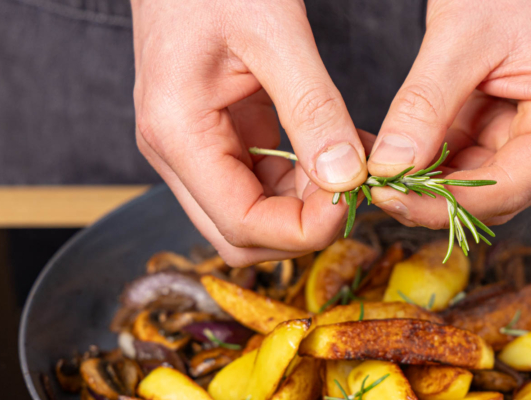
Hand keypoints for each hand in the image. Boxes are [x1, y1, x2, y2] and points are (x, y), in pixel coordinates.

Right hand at [131, 0, 367, 265]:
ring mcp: (194, 148)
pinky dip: (301, 178)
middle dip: (303, 226)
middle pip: (241, 234)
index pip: (240, 224)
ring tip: (353, 167)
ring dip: (306, 205)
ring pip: (253, 213)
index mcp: (177, 134)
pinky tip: (337, 151)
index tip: (354, 201)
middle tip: (354, 190)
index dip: (303, 231)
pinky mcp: (215, 136)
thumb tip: (347, 178)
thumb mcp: (275, 33)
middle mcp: (176, 153)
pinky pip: (260, 180)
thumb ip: (312, 109)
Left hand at [367, 0, 530, 227]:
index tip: (386, 196)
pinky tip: (395, 153)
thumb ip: (423, 106)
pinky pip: (468, 161)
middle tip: (376, 190)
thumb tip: (388, 169)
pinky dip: (430, 161)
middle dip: (432, 198)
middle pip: (494, 197)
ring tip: (379, 169)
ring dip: (427, 183)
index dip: (441, 204)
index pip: (505, 190)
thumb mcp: (460, 38)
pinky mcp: (513, 128)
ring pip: (477, 186)